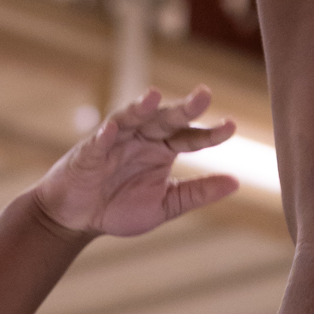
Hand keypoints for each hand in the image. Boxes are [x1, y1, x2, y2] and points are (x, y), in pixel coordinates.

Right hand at [34, 87, 238, 237]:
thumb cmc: (119, 208)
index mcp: (163, 150)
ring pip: (131, 118)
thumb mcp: (165, 205)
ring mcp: (115, 141)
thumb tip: (235, 183)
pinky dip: (104, 135)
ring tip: (153, 95)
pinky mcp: (89, 153)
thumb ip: (197, 193)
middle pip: (165, 118)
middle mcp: (142, 139)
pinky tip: (111, 130)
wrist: (78, 219)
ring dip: (141, 107)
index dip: (210, 133)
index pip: (190, 137)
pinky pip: (98, 141)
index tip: (231, 126)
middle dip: (183, 107)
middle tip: (204, 94)